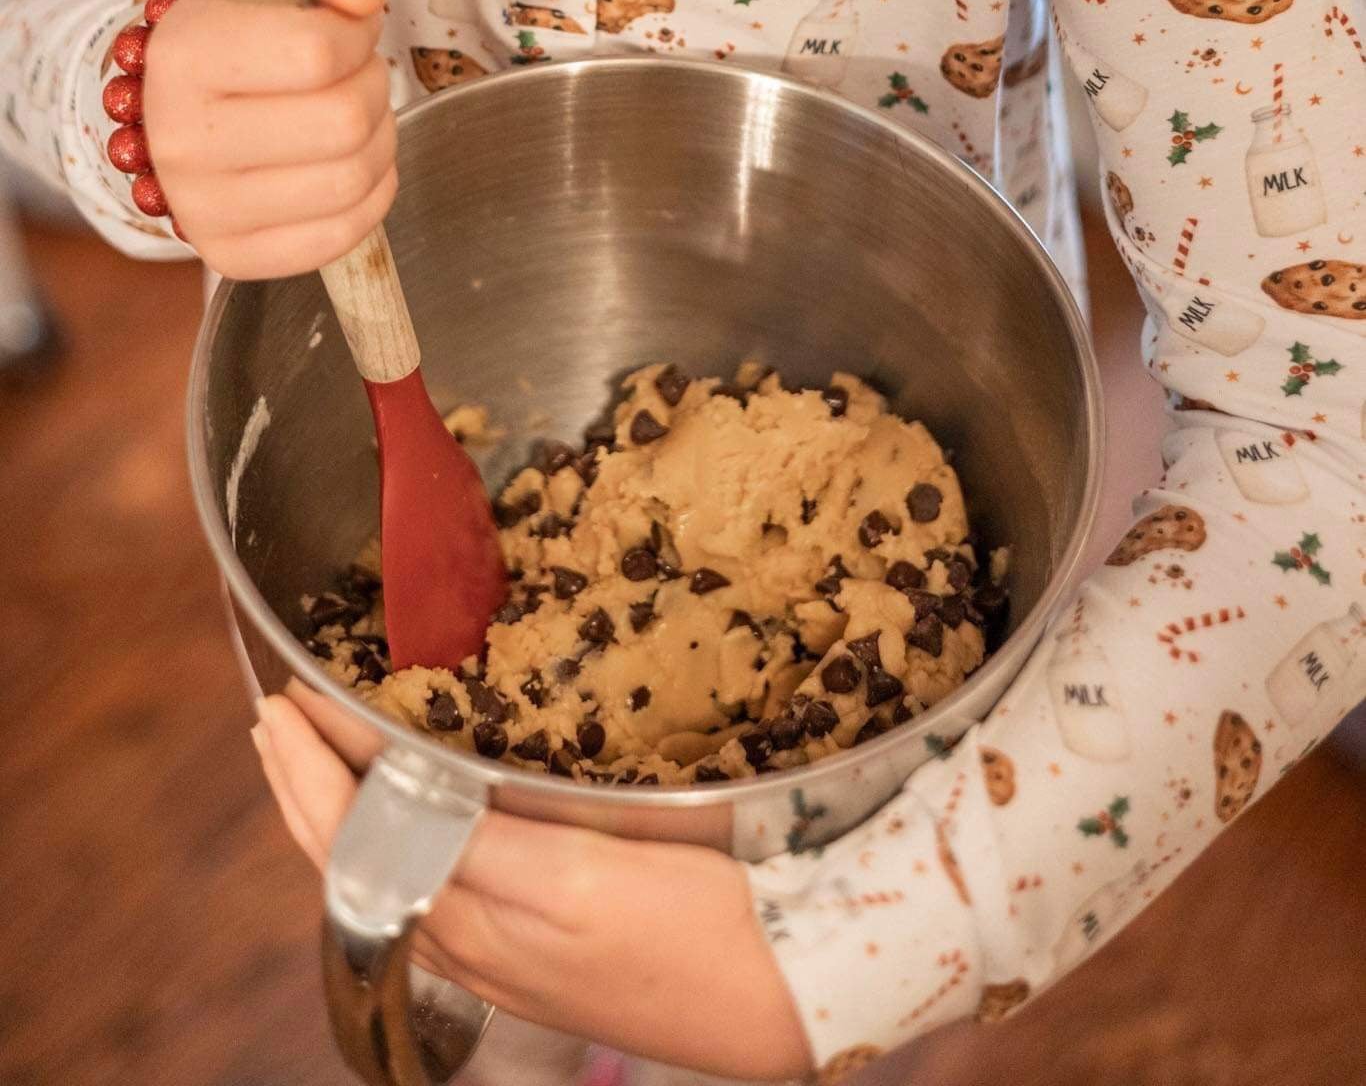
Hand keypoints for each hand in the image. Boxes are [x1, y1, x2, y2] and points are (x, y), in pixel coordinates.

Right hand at [142, 0, 395, 278]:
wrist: (194, 102)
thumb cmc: (251, 25)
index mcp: (185, 54)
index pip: (317, 51)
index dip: (357, 33)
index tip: (344, 27)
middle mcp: (180, 138)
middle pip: (345, 120)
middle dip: (373, 86)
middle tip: (354, 74)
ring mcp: (200, 208)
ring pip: (352, 179)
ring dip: (380, 139)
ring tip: (352, 112)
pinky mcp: (232, 257)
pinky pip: (343, 235)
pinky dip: (372, 194)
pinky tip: (349, 161)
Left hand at [252, 693, 812, 1081]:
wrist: (783, 999)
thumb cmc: (699, 925)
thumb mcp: (586, 870)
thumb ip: (478, 839)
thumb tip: (387, 794)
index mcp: (472, 913)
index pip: (355, 832)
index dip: (312, 764)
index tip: (284, 698)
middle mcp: (469, 941)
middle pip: (349, 860)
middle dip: (301, 786)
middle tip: (272, 715)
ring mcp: (498, 957)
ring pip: (381, 877)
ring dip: (336, 813)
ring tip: (315, 759)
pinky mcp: (531, 959)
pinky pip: (423, 893)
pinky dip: (387, 842)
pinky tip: (403, 822)